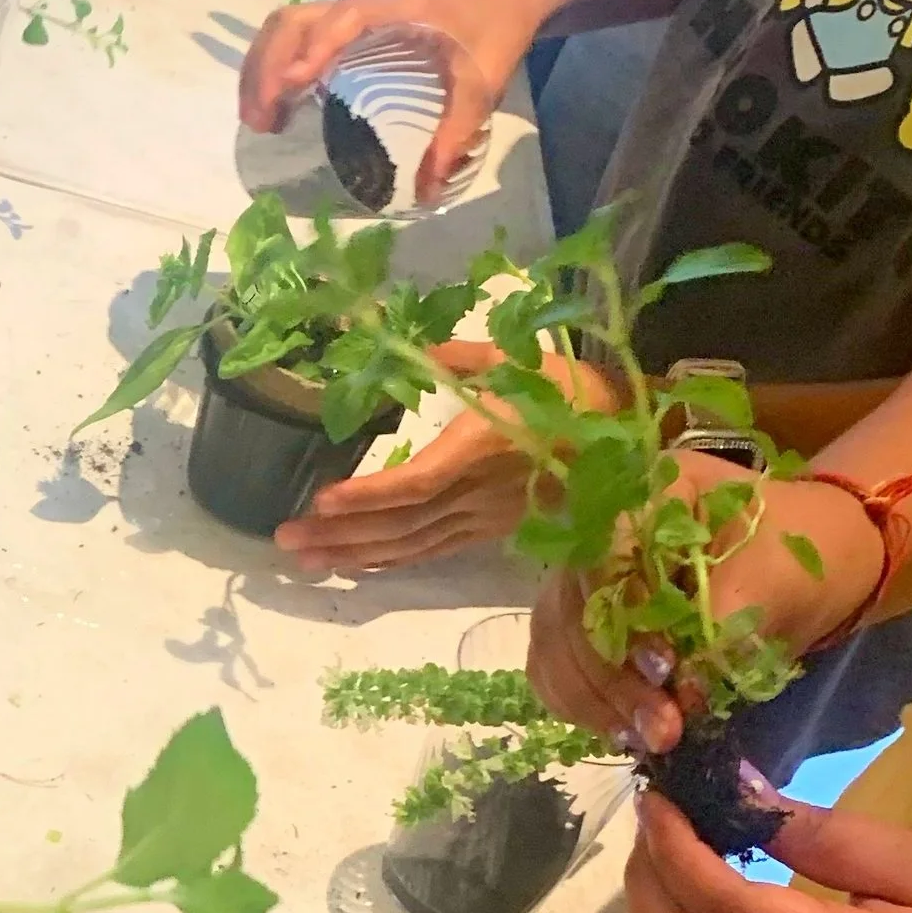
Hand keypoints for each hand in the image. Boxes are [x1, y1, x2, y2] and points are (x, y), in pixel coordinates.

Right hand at [239, 0, 544, 198]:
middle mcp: (360, 7)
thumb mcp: (482, 85)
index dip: (311, 49)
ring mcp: (348, 13)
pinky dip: (274, 65)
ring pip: (285, 26)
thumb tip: (426, 188)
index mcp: (392, 11)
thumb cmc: (492, 32)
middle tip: (260, 122)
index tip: (290, 88)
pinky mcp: (346, 25)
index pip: (340, 21)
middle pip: (292, 21)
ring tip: (259, 118)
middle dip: (266, 68)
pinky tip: (277, 104)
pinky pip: (295, 35)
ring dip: (261, 67)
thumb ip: (455, 133)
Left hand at [277, 340, 618, 571]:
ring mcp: (483, 516)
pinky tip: (351, 565)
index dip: (368, 496)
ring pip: (410, 545)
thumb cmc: (570, 390)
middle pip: (401, 525)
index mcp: (482, 448)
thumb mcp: (517, 358)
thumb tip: (406, 347)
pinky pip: (431, 550)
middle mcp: (479, 492)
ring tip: (300, 559)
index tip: (321, 499)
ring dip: (353, 554)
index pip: (417, 484)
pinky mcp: (488, 528)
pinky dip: (388, 560)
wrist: (628, 438)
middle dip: (339, 535)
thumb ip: (459, 357)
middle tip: (283, 540)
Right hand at [525, 462, 880, 748]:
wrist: (818, 560)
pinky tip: (619, 731)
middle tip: (660, 729)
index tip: (666, 671)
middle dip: (608, 676)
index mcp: (650, 491)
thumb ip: (723, 624)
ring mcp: (587, 578)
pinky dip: (580, 704)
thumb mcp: (778, 577)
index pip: (601, 554)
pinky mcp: (588, 622)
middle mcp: (602, 530)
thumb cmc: (803, 554)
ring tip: (646, 739)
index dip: (621, 615)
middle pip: (569, 606)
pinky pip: (556, 666)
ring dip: (592, 700)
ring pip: (554, 642)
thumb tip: (679, 693)